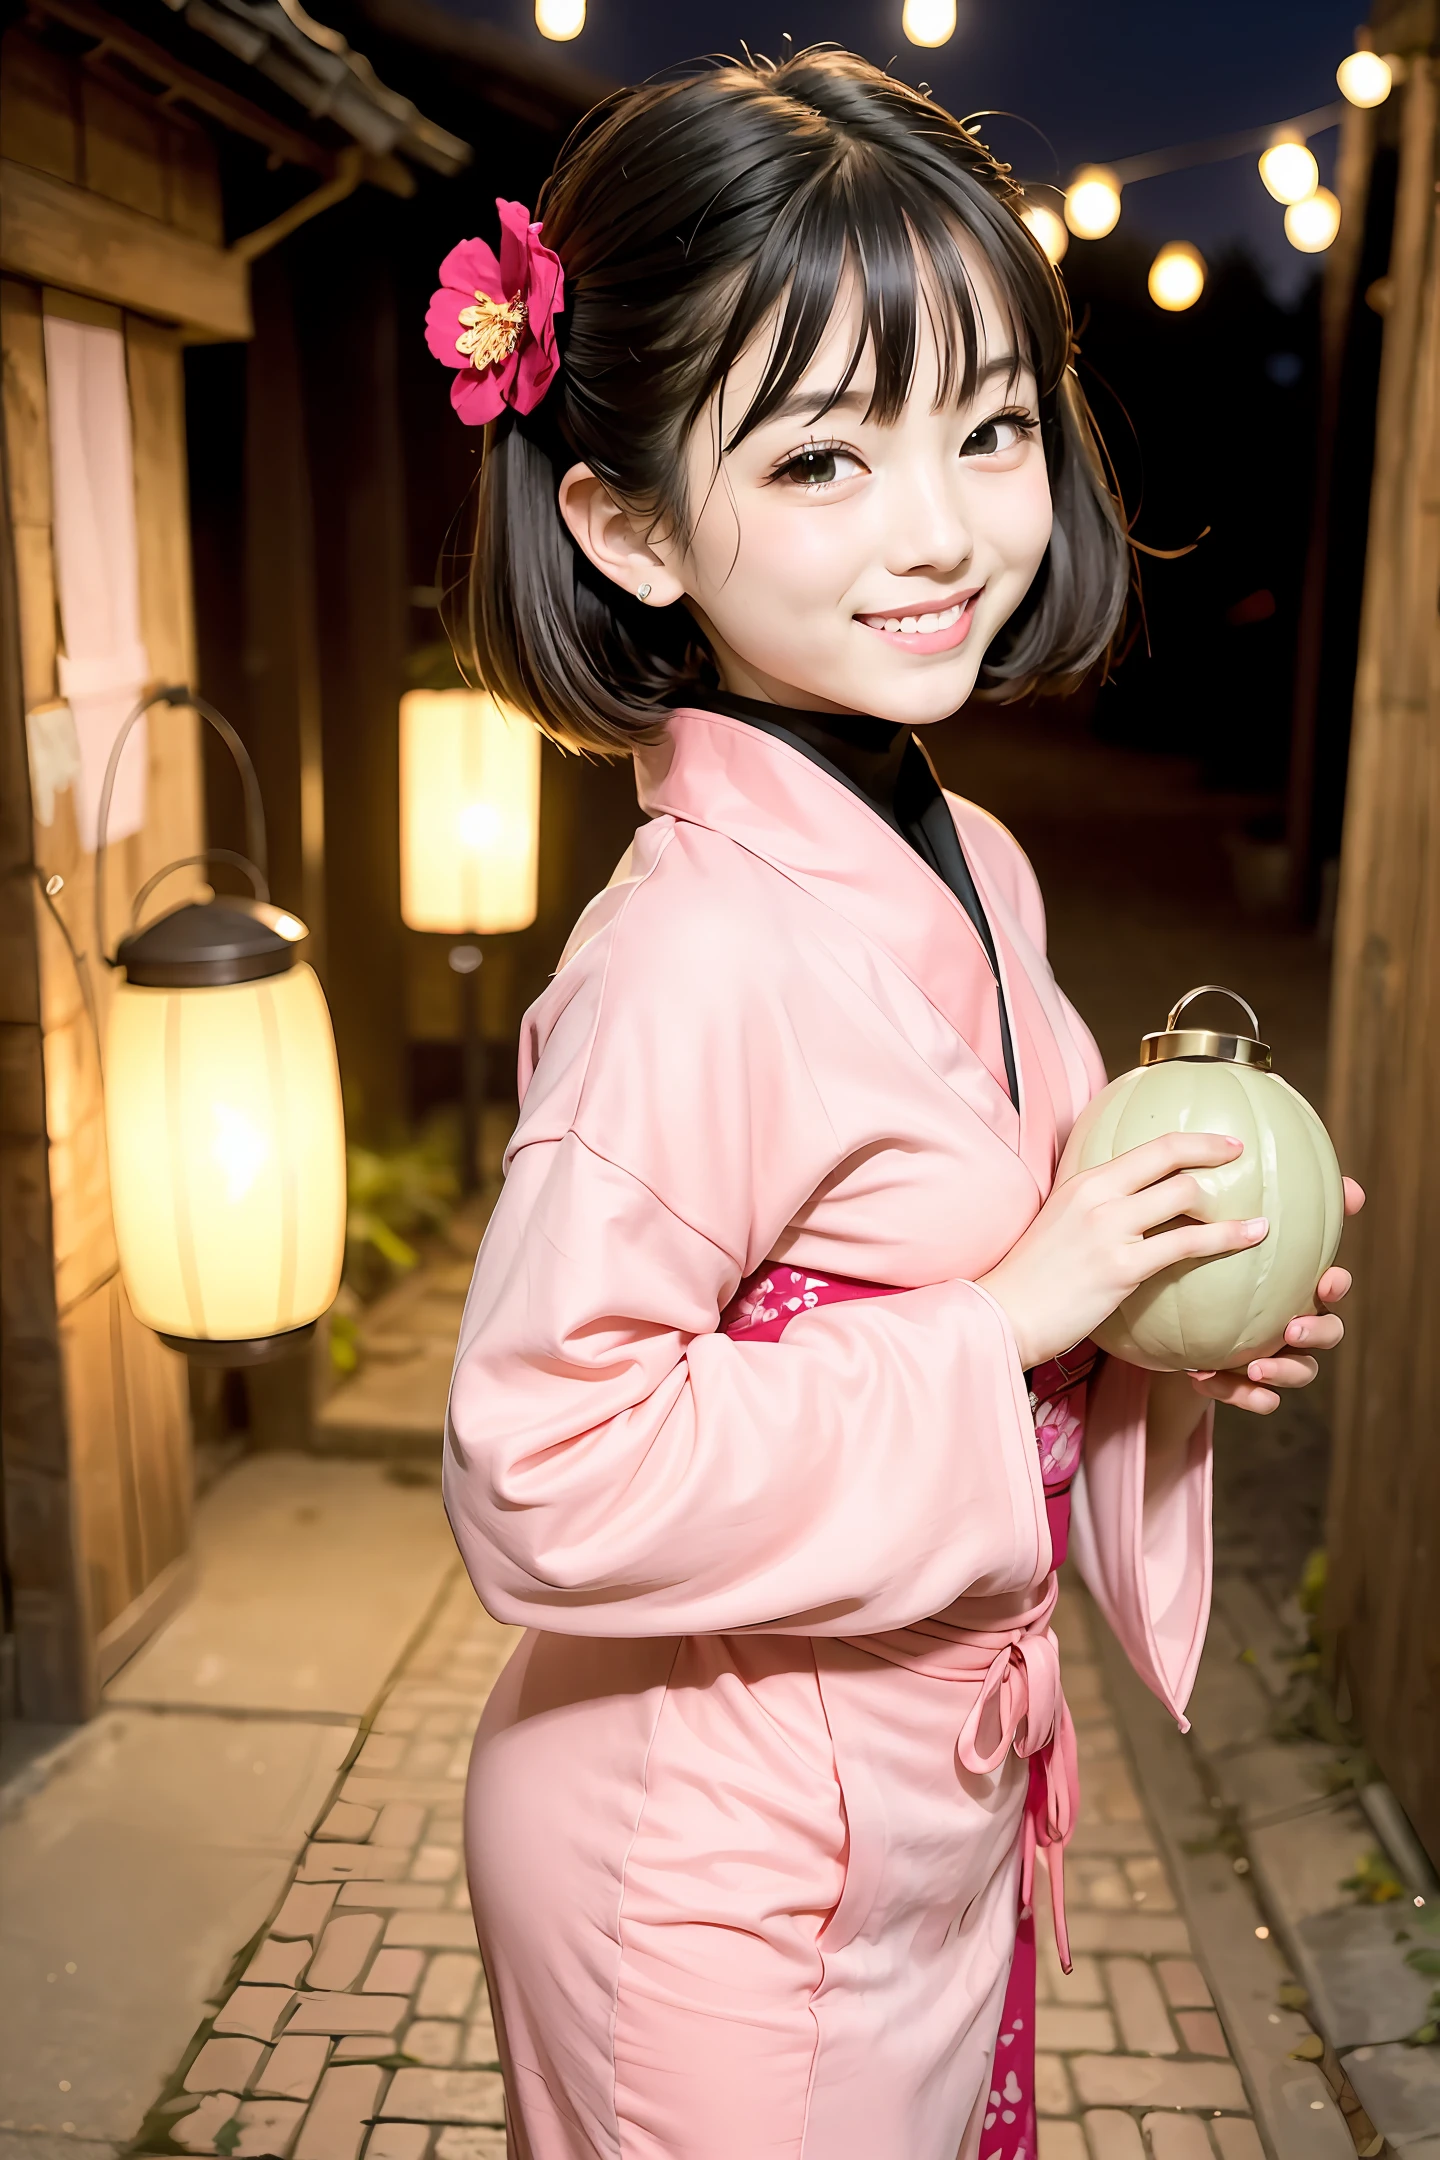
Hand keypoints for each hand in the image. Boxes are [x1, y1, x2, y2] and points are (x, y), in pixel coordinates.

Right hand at [978, 1131, 1268, 1370]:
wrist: (1005, 1313)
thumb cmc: (1033, 1279)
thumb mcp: (1062, 1226)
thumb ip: (1096, 1210)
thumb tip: (1136, 1212)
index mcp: (1085, 1181)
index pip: (1151, 1147)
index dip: (1195, 1141)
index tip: (1226, 1143)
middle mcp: (1098, 1195)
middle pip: (1171, 1160)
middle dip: (1216, 1155)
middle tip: (1244, 1162)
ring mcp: (1109, 1228)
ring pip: (1183, 1196)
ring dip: (1227, 1205)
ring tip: (1258, 1217)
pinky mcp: (1121, 1266)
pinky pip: (1186, 1244)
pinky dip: (1227, 1238)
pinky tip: (1252, 1238)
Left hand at [1186, 1177, 1365, 1412]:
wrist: (1171, 1310)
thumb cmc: (1213, 1262)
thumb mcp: (1226, 1225)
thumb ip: (1262, 1201)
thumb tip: (1329, 1180)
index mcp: (1297, 1286)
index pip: (1333, 1286)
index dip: (1337, 1286)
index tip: (1325, 1281)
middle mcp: (1293, 1321)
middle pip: (1327, 1334)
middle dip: (1317, 1334)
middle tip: (1291, 1329)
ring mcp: (1272, 1354)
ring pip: (1298, 1373)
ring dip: (1282, 1374)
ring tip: (1252, 1368)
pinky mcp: (1240, 1382)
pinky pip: (1252, 1398)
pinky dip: (1236, 1395)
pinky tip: (1203, 1380)